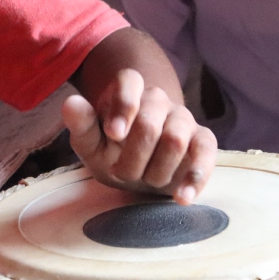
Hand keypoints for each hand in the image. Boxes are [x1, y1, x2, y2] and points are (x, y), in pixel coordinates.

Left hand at [61, 68, 215, 203]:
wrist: (138, 168)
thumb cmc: (110, 151)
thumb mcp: (89, 142)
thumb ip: (81, 124)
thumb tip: (71, 103)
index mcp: (128, 91)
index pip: (129, 81)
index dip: (123, 105)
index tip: (113, 134)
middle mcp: (157, 100)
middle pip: (150, 119)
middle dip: (132, 154)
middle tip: (120, 172)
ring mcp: (183, 119)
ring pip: (176, 139)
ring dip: (156, 170)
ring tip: (145, 180)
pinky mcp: (203, 141)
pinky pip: (207, 153)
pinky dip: (195, 177)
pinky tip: (181, 198)